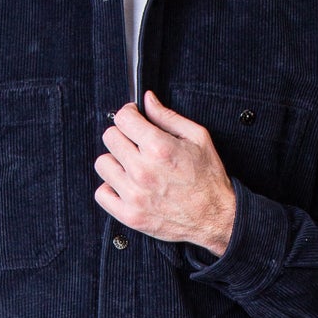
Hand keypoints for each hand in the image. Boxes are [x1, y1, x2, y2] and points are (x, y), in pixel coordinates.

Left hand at [93, 89, 236, 255]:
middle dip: (122, 135)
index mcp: (159, 148)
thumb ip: (167, 116)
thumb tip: (147, 100)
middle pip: (110, 138)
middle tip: (135, 143)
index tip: (134, 119)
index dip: (129, 114)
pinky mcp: (130, 215)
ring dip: (115, 161)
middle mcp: (143, 170)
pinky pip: (101, 194)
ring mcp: (134, 195)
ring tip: (131, 165)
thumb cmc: (209, 178)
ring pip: (103, 164)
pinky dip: (110, 188)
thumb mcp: (197, 137)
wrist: (215, 218)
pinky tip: (125, 185)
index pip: (123, 118)